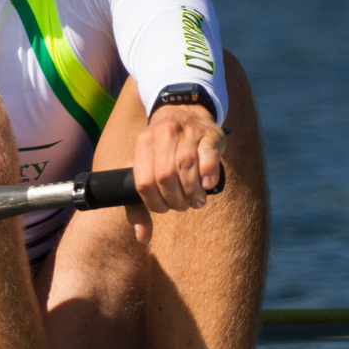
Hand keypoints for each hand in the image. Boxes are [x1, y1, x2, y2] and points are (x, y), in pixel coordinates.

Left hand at [133, 103, 226, 218]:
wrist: (184, 111)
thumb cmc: (161, 151)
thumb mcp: (144, 170)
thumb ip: (138, 205)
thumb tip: (142, 237)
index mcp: (143, 143)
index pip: (143, 181)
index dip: (154, 203)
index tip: (163, 209)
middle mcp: (163, 134)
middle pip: (165, 176)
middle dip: (174, 199)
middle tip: (181, 206)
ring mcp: (188, 132)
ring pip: (186, 166)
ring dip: (192, 192)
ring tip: (195, 201)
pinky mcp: (209, 135)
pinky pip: (208, 156)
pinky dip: (208, 175)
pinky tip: (207, 186)